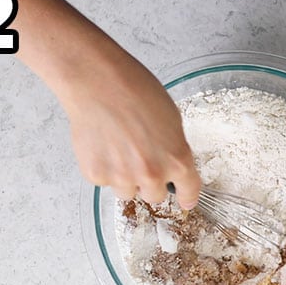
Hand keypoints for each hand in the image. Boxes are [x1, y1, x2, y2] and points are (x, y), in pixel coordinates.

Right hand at [55, 40, 200, 208]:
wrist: (98, 84)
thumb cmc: (134, 90)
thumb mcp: (171, 118)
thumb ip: (172, 148)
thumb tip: (169, 164)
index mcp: (177, 159)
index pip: (189, 191)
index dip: (187, 197)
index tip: (184, 200)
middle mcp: (151, 174)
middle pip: (155, 196)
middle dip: (150, 182)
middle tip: (139, 158)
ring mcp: (122, 178)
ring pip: (127, 192)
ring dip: (124, 177)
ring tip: (117, 147)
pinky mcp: (97, 176)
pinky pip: (103, 182)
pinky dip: (103, 168)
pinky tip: (102, 144)